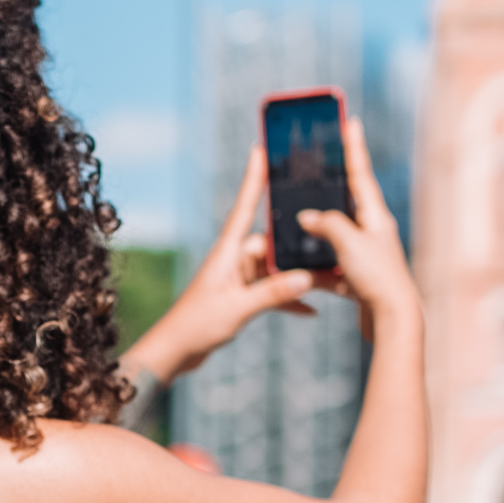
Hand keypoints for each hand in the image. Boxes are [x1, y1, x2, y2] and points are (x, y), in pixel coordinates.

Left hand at [119, 146, 326, 384]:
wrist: (175, 352)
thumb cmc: (196, 326)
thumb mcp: (237, 309)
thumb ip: (272, 294)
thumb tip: (306, 278)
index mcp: (227, 252)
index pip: (244, 207)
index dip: (254, 178)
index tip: (260, 149)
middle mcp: (234, 260)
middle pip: (271, 243)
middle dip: (297, 245)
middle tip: (328, 238)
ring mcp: (238, 278)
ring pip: (275, 269)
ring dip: (296, 276)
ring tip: (328, 278)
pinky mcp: (240, 297)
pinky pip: (271, 292)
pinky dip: (288, 299)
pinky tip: (311, 310)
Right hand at [294, 117, 417, 348]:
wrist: (393, 321)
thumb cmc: (378, 279)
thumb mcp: (349, 243)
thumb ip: (327, 224)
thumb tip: (308, 218)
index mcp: (376, 217)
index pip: (361, 174)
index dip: (354, 148)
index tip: (350, 122)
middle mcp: (374, 233)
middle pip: (346, 204)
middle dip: (329, 190)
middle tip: (316, 170)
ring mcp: (366, 256)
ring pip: (334, 238)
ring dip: (316, 234)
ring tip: (295, 223)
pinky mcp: (358, 279)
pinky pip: (330, 267)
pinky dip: (315, 268)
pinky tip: (298, 270)